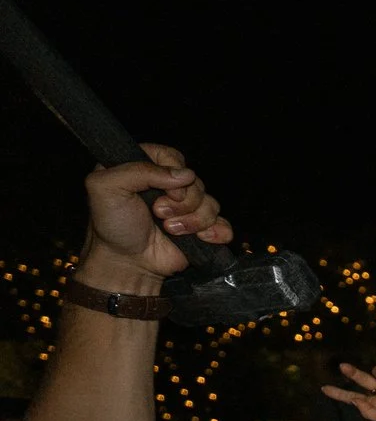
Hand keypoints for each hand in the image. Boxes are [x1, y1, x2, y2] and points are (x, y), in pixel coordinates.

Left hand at [78, 144, 230, 291]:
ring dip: (192, 220)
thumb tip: (185, 175)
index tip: (162, 191)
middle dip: (181, 202)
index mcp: (145, 169)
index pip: (173, 157)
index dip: (174, 172)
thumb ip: (138, 170)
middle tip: (159, 214)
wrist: (126, 263)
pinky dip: (216, 232)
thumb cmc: (112, 225)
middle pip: (196, 181)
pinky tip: (201, 239)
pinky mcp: (201, 230)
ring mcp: (187, 209)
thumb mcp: (105, 187)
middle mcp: (167, 187)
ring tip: (170, 230)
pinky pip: (223, 224)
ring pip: (211, 204)